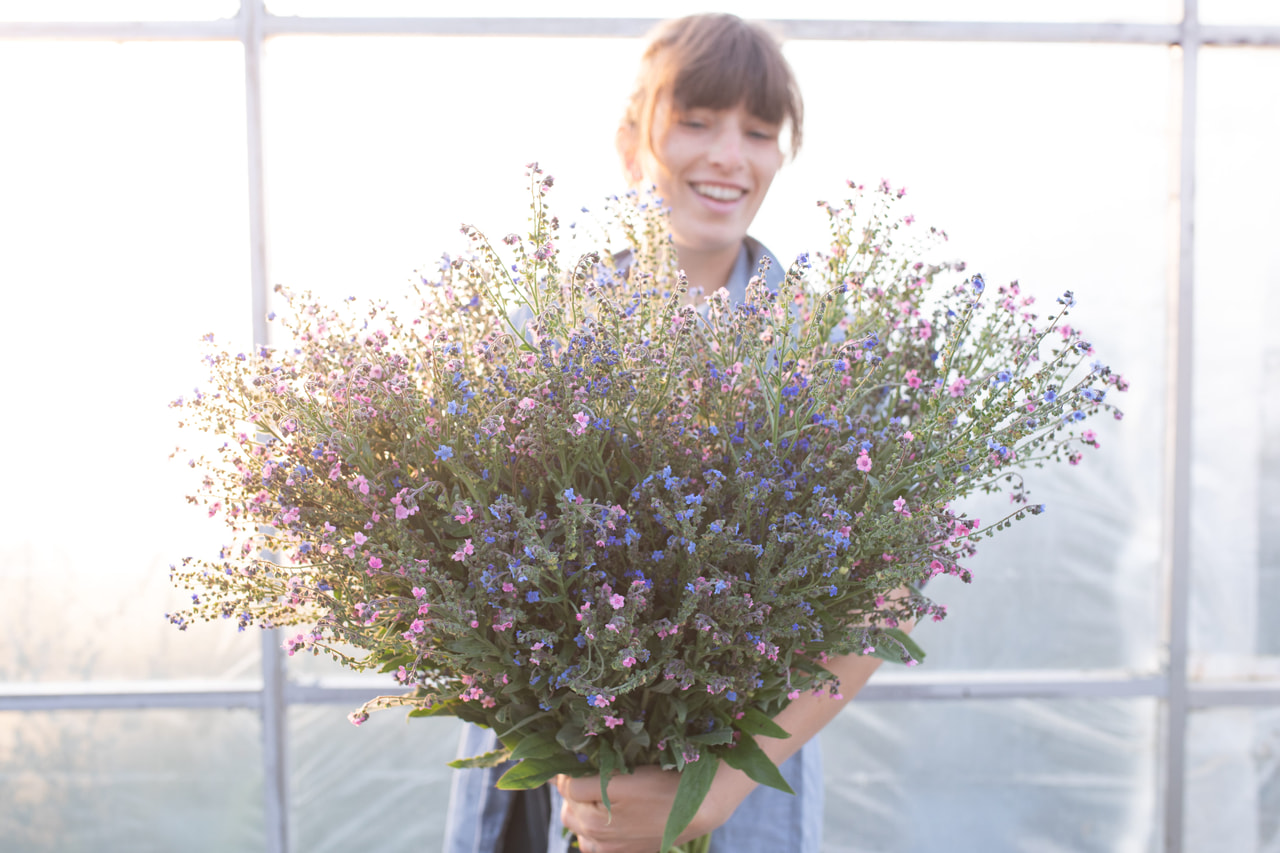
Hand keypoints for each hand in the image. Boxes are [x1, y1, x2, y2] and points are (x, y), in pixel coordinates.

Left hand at [555, 765, 732, 852]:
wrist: (699, 809)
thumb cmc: (661, 788)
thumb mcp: (620, 779)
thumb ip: (582, 783)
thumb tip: (557, 779)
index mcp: (592, 822)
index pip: (564, 788)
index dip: (570, 768)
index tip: (582, 756)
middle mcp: (597, 841)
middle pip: (569, 810)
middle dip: (575, 791)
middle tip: (593, 772)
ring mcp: (611, 850)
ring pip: (580, 827)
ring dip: (583, 810)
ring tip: (602, 793)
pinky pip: (597, 842)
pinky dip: (596, 828)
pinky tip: (611, 814)